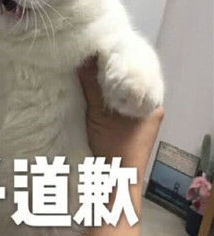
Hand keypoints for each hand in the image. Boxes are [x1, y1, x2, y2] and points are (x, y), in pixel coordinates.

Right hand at [77, 57, 163, 177]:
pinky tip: (89, 89)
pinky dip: (104, 99)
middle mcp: (148, 111)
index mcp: (152, 106)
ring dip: (105, 86)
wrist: (112, 186)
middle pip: (128, 84)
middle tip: (91, 57)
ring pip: (121, 96)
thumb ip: (91, 85)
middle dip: (110, 73)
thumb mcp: (99, 114)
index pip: (139, 74)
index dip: (120, 60)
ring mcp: (137, 122)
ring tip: (88, 69)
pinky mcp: (125, 130)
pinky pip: (115, 107)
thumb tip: (83, 56)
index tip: (101, 48)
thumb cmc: (113, 148)